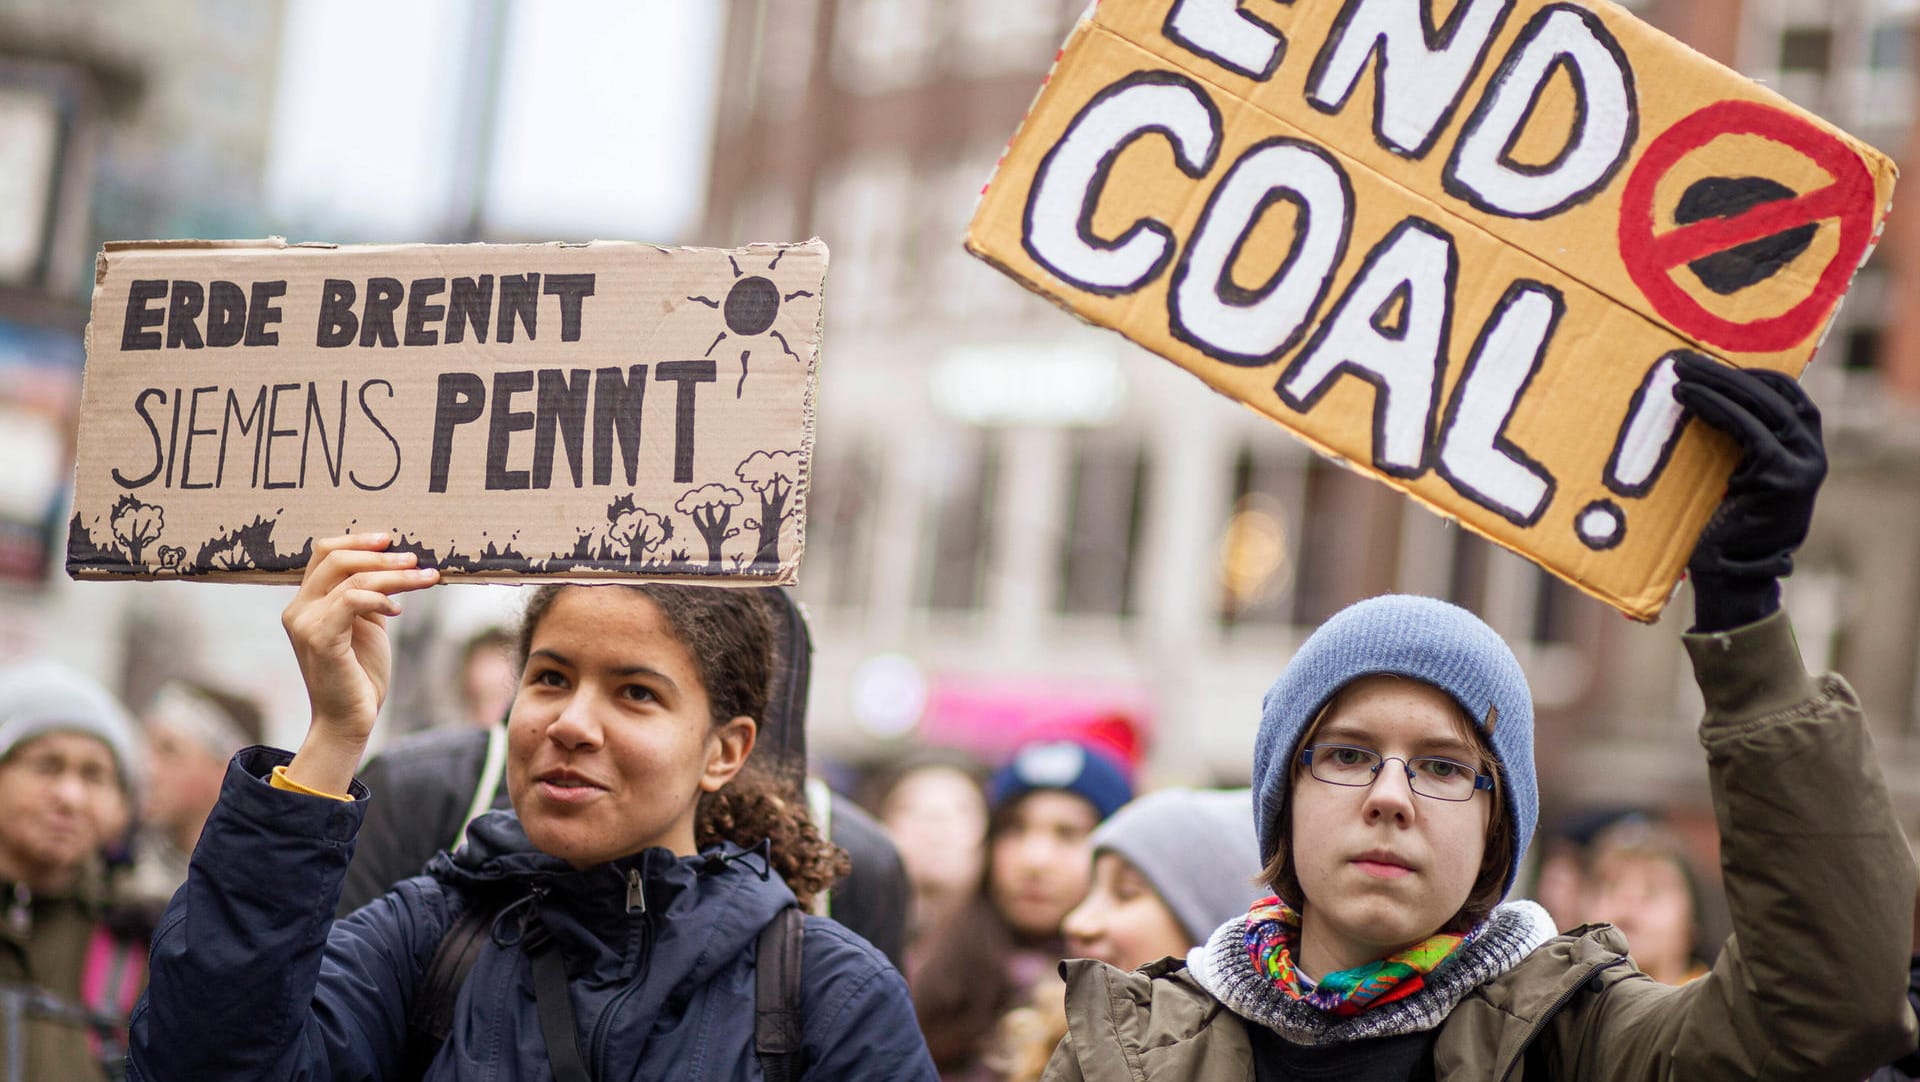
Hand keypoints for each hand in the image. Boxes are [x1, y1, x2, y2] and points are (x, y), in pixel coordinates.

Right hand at [280, 534, 437, 792]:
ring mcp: (305, 623)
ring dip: (394, 575)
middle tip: (414, 559)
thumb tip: (391, 564)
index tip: (390, 540)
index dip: (357, 541)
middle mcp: (298, 609)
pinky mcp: (320, 638)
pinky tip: (398, 610)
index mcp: (306, 602)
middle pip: (335, 558)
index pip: (324, 553)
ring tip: (424, 578)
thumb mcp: (366, 625)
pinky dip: (380, 598)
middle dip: (380, 555)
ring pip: (352, 578)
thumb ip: (368, 596)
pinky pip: (351, 600)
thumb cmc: (359, 673)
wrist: (349, 719)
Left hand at [1670, 355, 1824, 631]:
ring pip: (1761, 407)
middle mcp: (1811, 455)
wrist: (1731, 575)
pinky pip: (1746, 428)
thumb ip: (1738, 445)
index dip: (1755, 376)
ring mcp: (1801, 466)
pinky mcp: (1780, 477)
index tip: (1716, 363)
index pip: (1790, 398)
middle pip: (1775, 396)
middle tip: (1685, 359)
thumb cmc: (1723, 526)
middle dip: (1727, 373)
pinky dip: (1715, 407)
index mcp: (1804, 452)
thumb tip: (1706, 402)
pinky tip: (1688, 398)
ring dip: (1718, 383)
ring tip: (1679, 373)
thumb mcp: (1736, 475)